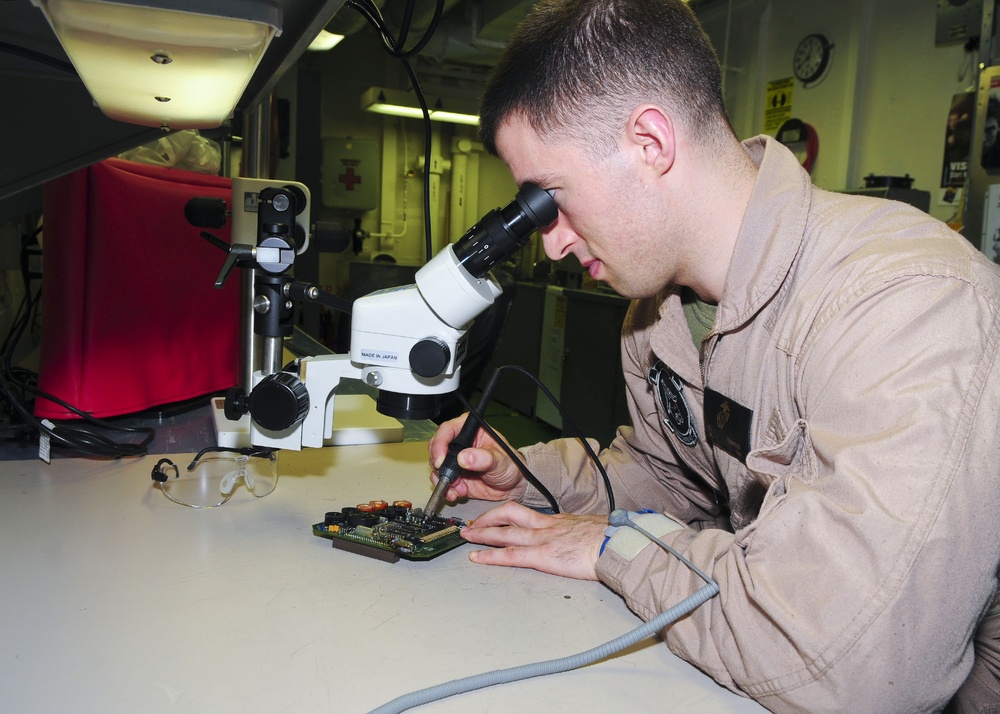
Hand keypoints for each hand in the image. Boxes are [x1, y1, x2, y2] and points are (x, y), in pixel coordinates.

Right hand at [428, 414, 526, 502]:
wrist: (513, 486)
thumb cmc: (510, 465)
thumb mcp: (499, 460)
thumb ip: (483, 458)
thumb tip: (464, 457)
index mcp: (470, 430)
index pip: (447, 430)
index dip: (440, 444)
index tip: (440, 460)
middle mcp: (459, 443)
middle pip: (436, 448)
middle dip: (440, 465)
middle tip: (450, 478)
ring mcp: (455, 460)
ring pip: (436, 466)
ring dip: (444, 479)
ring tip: (460, 488)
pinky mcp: (454, 475)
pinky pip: (441, 481)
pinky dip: (446, 489)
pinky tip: (456, 493)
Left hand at [461, 502, 606, 580]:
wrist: (617, 545)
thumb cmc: (610, 540)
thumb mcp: (590, 530)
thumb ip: (577, 533)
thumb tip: (579, 538)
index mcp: (557, 521)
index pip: (524, 512)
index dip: (505, 513)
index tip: (494, 517)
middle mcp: (546, 526)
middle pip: (508, 515)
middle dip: (486, 519)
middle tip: (471, 524)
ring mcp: (542, 539)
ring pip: (504, 532)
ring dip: (482, 534)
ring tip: (467, 537)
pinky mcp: (542, 556)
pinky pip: (510, 555)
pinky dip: (491, 556)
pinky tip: (477, 558)